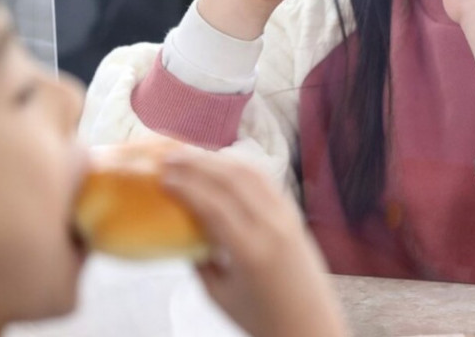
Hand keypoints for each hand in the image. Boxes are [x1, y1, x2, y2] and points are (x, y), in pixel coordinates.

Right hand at [162, 148, 346, 336]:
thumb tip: (179, 231)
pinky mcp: (295, 215)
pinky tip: (223, 162)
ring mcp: (287, 218)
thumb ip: (197, 260)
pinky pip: (266, 180)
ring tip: (192, 154)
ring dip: (218, 158)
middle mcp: (272, 228)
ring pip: (250, 173)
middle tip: (170, 156)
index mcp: (250, 252)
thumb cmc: (263, 320)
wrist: (312, 329)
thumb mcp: (218, 295)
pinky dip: (241, 166)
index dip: (185, 186)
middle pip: (230, 180)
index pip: (212, 205)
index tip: (162, 177)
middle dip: (197, 163)